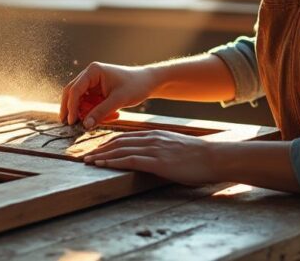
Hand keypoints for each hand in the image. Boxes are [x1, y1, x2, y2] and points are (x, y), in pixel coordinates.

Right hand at [59, 62, 155, 127]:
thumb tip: (85, 125)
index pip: (75, 89)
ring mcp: (93, 82)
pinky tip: (114, 116)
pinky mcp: (98, 90)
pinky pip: (90, 103)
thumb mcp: (118, 100)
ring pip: (81, 100)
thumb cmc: (136, 86)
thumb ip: (100, 112)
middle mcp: (90, 75)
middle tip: (69, 124)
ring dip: (87, 112)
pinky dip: (96, 112)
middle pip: (72, 93)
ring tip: (106, 120)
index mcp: (93, 71)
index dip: (71, 106)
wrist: (149, 82)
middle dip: (71, 109)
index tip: (71, 121)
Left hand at [82, 130, 217, 185]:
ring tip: (88, 161)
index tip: (97, 149)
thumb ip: (162, 149)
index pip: (126, 137)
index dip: (109, 143)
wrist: (214, 157)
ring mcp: (153, 149)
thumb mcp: (176, 148)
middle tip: (85, 156)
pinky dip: (112, 161)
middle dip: (100, 148)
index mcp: (155, 135)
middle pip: (118, 142)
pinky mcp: (157, 161)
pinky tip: (102, 164)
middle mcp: (151, 139)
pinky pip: (129, 159)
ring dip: (101, 155)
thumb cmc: (198, 157)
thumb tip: (153, 157)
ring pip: (120, 149)